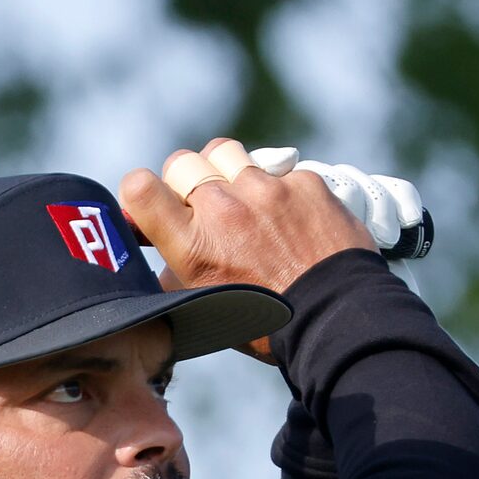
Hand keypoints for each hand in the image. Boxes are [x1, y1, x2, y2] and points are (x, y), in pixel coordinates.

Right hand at [117, 137, 369, 359]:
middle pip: (182, 162)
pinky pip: (275, 170)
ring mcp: (265, 191)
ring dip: (226, 171)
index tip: (153, 204)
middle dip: (186, 180)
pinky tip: (289, 218)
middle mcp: (222, 210)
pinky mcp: (302, 182)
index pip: (139, 188)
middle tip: (203, 205)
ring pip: (225, 153)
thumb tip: (159, 249)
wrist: (338, 318)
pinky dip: (276, 189)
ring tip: (243, 199)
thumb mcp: (206, 307)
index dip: (140, 192)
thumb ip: (176, 272)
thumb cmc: (269, 325)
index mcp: (193, 247)